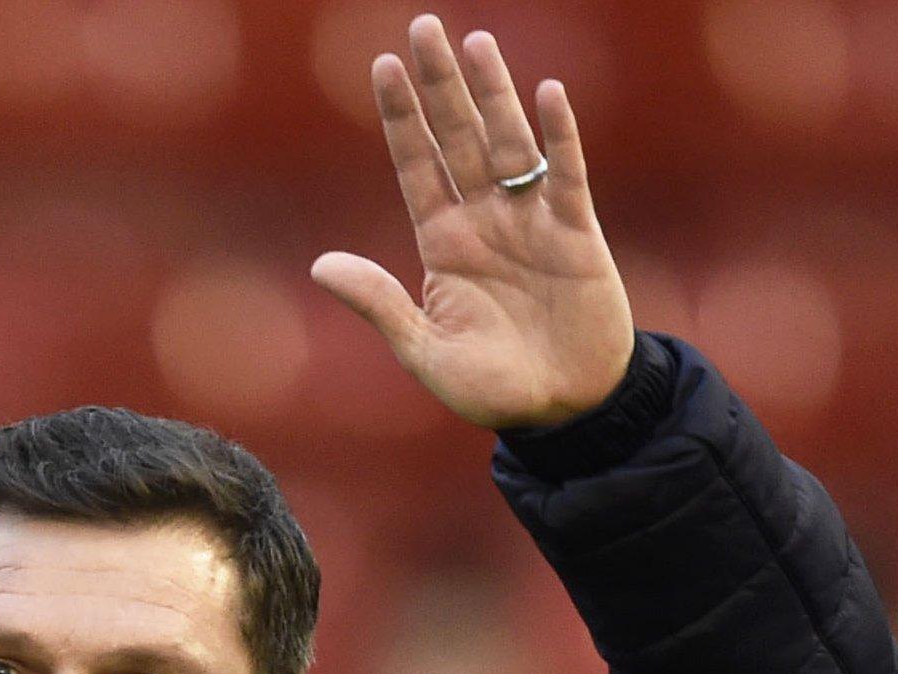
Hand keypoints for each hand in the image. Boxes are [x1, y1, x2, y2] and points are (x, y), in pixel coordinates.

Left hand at [312, 15, 632, 429]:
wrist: (564, 411)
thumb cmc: (492, 389)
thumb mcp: (425, 353)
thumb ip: (380, 306)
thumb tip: (320, 266)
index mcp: (444, 244)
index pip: (417, 165)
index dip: (402, 118)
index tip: (382, 66)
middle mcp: (485, 221)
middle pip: (459, 138)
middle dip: (441, 85)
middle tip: (423, 27)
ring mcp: (532, 222)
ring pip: (508, 144)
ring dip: (493, 94)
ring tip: (475, 43)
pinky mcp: (577, 235)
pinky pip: (566, 176)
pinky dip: (559, 137)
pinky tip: (547, 94)